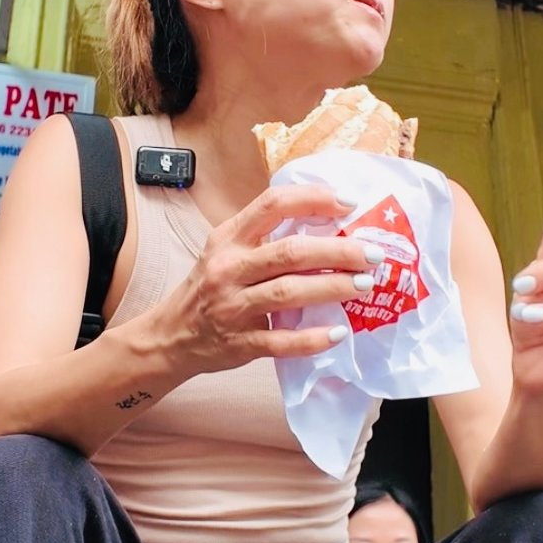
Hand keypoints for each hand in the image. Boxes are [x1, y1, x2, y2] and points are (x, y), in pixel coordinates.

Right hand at [160, 183, 381, 373]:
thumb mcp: (225, 251)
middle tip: (372, 254)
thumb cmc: (209, 288)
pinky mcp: (239, 343)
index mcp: (228, 238)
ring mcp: (232, 307)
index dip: (313, 200)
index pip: (272, 205)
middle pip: (290, 252)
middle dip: (337, 251)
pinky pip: (281, 341)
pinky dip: (312, 338)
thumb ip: (264, 237)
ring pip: (287, 293)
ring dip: (331, 288)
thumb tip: (328, 222)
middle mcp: (228, 268)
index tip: (348, 204)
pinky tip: (339, 333)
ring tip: (364, 286)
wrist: (171, 336)